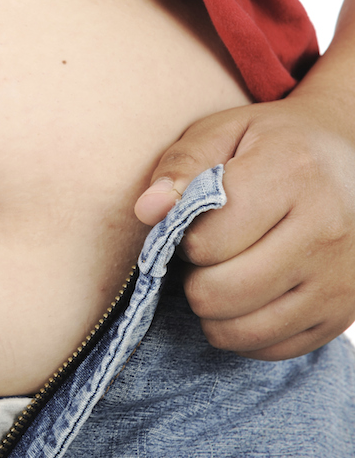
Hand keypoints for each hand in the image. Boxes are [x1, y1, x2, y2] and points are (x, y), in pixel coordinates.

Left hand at [134, 94, 354, 359]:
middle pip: (220, 293)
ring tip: (220, 275)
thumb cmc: (269, 145)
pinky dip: (243, 331)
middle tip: (204, 255)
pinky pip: (271, 348)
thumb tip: (147, 211)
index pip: (206, 241)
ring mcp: (341, 278)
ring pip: (242, 330)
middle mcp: (326, 230)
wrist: (352, 157)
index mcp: (292, 174)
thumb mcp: (221, 132)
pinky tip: (246, 296)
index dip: (183, 238)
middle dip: (193, 279)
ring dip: (213, 311)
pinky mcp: (344, 313)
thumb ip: (179, 167)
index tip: (194, 222)